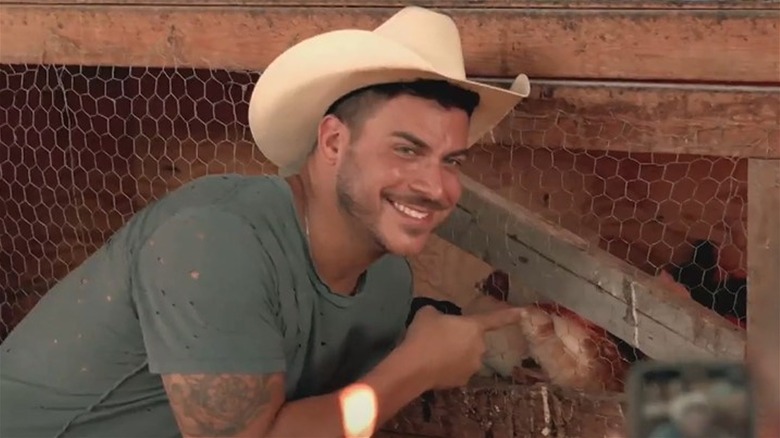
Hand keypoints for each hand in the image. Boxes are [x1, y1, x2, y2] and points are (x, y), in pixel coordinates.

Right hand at [402, 304, 525, 389]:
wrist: (414, 367)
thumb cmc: (424, 335)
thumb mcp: (428, 314)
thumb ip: (438, 314)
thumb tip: (438, 319)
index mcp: (473, 327)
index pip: (495, 319)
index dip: (510, 315)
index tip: (523, 312)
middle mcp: (479, 348)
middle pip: (473, 340)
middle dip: (461, 338)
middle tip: (440, 337)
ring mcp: (472, 367)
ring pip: (466, 356)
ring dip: (456, 354)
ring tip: (435, 353)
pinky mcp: (462, 382)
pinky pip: (458, 370)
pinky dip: (449, 368)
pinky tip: (435, 367)